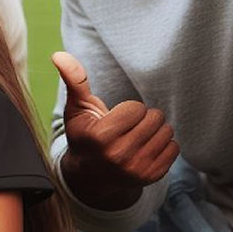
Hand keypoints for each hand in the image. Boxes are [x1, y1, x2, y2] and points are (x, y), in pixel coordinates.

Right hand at [51, 52, 178, 208]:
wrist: (89, 176)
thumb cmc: (84, 135)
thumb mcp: (77, 108)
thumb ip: (74, 80)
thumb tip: (58, 54)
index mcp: (101, 136)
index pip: (136, 108)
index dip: (128, 109)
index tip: (116, 119)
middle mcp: (119, 155)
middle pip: (154, 119)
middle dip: (143, 118)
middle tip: (128, 127)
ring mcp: (136, 169)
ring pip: (166, 132)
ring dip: (155, 130)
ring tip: (137, 136)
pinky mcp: (151, 177)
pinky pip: (173, 148)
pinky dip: (163, 144)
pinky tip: (145, 148)